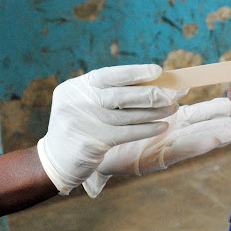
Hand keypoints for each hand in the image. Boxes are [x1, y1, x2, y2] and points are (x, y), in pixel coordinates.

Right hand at [37, 64, 187, 194]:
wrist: (55, 160)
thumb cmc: (81, 128)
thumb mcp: (85, 105)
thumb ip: (108, 94)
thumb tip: (150, 83)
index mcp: (75, 87)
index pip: (107, 75)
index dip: (133, 72)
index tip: (157, 70)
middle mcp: (76, 102)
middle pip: (119, 95)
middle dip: (150, 94)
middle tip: (174, 93)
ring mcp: (82, 122)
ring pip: (126, 115)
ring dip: (154, 112)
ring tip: (173, 108)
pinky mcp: (91, 142)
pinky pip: (126, 133)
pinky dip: (147, 128)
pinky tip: (162, 125)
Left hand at [82, 98, 230, 196]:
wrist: (93, 147)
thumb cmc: (116, 125)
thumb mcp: (139, 106)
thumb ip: (160, 96)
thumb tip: (183, 85)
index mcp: (173, 119)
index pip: (205, 111)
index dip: (222, 106)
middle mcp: (175, 133)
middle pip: (210, 125)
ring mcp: (169, 146)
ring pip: (202, 138)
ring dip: (223, 134)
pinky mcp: (158, 157)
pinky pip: (181, 150)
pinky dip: (198, 145)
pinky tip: (215, 140)